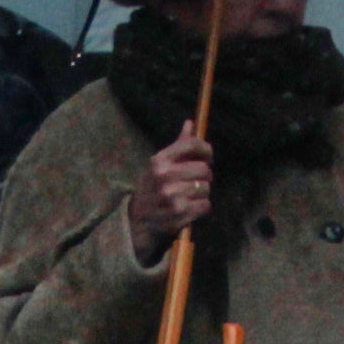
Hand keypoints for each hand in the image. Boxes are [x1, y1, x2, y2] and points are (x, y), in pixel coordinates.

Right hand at [126, 126, 213, 265]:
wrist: (135, 220)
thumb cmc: (151, 188)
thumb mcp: (158, 165)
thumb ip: (177, 146)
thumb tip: (191, 123)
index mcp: (159, 161)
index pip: (192, 145)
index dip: (205, 150)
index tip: (207, 156)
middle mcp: (165, 176)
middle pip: (204, 169)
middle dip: (204, 175)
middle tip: (197, 180)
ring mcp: (172, 196)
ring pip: (206, 188)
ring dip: (202, 193)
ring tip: (190, 195)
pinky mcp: (180, 214)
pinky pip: (206, 206)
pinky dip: (202, 207)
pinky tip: (191, 207)